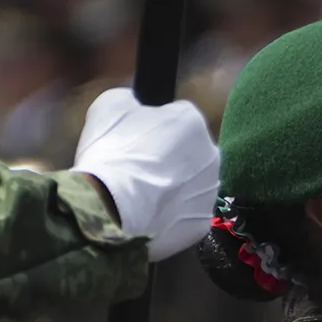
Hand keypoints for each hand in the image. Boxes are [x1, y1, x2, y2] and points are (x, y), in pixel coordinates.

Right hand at [71, 88, 219, 261]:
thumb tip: (137, 105)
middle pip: (189, 150)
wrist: (110, 209)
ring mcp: (210, 191)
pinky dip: (173, 213)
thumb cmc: (110, 153)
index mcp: (193, 122)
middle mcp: (212, 155)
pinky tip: (151, 213)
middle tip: (139, 165)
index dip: (156, 124)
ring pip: (191, 182)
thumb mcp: (109, 106)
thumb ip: (132, 100)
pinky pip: (187, 212)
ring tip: (143, 192)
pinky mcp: (202, 221)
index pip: (178, 115)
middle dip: (170, 155)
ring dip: (174, 185)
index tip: (138, 136)